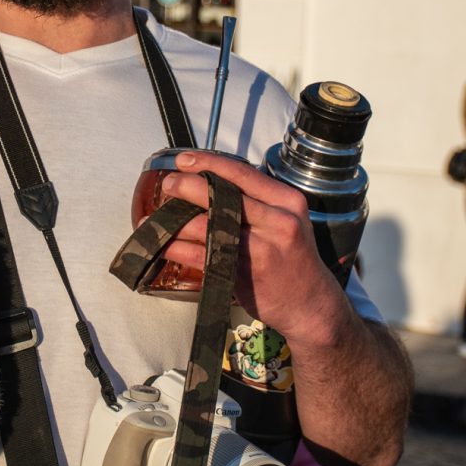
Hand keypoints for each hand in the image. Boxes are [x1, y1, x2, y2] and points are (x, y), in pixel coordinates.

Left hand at [155, 150, 346, 344]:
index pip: (241, 173)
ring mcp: (259, 248)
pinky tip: (163, 245)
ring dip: (174, 220)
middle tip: (168, 185)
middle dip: (186, 187)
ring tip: (154, 220)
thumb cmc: (294, 259)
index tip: (183, 160)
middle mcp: (276, 221)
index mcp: (287, 201)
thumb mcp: (288, 220)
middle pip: (221, 196)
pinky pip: (200, 255)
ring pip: (205, 225)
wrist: (311, 306)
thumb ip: (259, 201)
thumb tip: (214, 181)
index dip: (208, 163)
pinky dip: (176, 248)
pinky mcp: (243, 273)